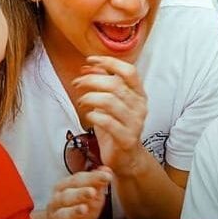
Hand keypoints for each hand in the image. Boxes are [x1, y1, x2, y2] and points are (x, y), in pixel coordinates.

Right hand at [38, 168, 112, 218]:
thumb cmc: (76, 210)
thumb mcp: (89, 195)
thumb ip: (97, 182)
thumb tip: (107, 170)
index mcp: (63, 189)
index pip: (76, 180)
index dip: (92, 177)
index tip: (107, 176)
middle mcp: (56, 203)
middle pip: (66, 196)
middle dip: (79, 193)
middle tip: (92, 192)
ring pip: (62, 215)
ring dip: (73, 211)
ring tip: (84, 208)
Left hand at [72, 56, 150, 176]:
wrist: (126, 158)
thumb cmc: (116, 127)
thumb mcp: (110, 103)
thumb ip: (103, 84)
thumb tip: (89, 67)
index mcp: (139, 94)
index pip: (129, 71)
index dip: (109, 62)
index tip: (90, 60)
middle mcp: (140, 106)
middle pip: (115, 84)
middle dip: (91, 80)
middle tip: (77, 83)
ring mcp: (135, 123)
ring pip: (110, 101)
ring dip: (90, 98)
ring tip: (81, 101)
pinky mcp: (126, 138)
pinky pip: (107, 122)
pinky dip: (93, 116)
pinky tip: (89, 116)